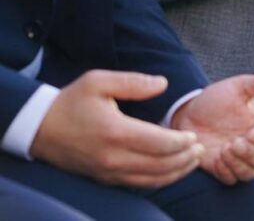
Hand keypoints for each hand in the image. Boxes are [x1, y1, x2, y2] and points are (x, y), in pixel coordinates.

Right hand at [31, 70, 203, 187]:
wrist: (39, 128)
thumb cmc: (71, 102)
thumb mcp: (99, 81)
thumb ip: (134, 82)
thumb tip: (163, 83)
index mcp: (115, 132)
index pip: (159, 143)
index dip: (181, 142)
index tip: (194, 136)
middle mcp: (113, 157)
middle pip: (160, 165)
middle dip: (185, 159)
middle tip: (201, 149)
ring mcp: (108, 171)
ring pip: (151, 179)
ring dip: (176, 172)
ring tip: (193, 161)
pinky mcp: (104, 178)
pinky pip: (138, 185)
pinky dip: (159, 180)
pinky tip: (171, 171)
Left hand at [171, 71, 253, 184]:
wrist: (188, 113)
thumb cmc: (217, 99)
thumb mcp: (239, 87)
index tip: (252, 133)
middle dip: (250, 154)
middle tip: (233, 143)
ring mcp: (238, 159)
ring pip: (249, 173)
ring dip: (238, 164)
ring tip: (224, 150)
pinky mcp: (222, 168)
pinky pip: (230, 180)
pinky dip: (226, 172)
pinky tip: (216, 158)